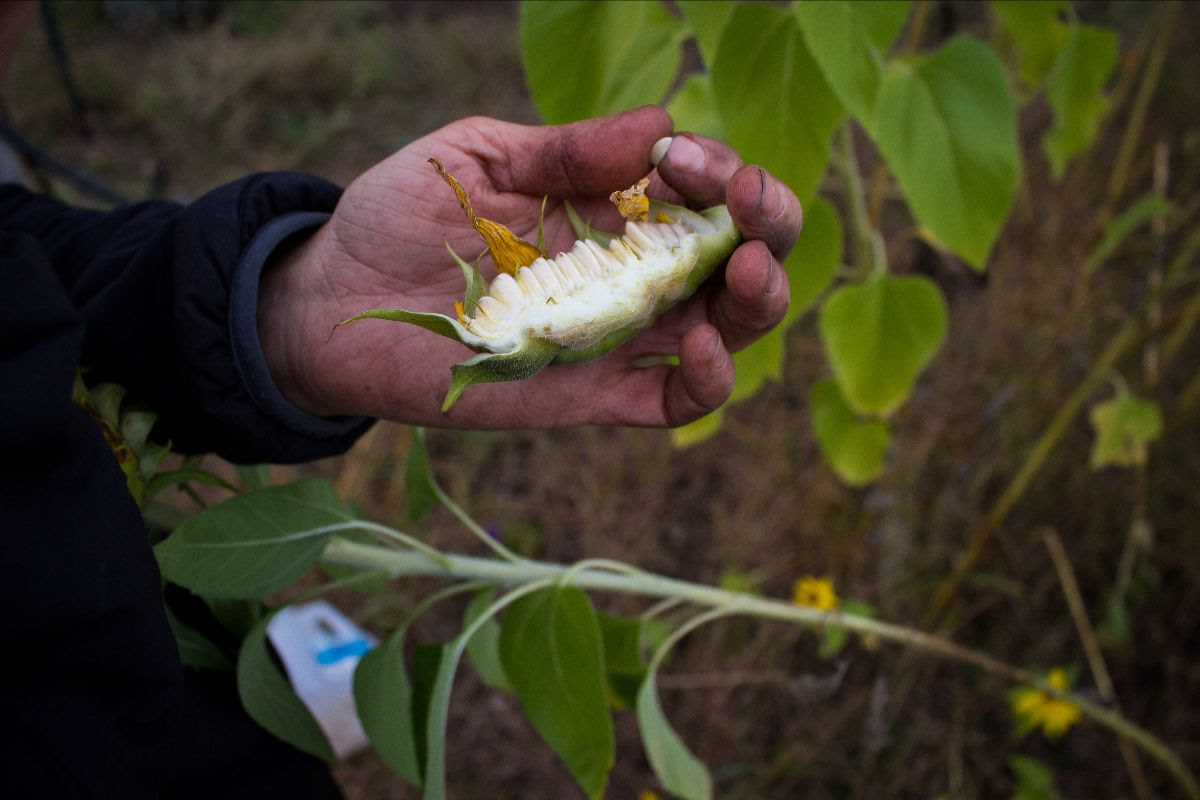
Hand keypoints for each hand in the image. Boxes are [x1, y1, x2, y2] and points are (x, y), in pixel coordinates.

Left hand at [259, 106, 800, 427]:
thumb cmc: (404, 217)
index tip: (680, 158)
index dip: (719, 170)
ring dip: (755, 299)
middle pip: (737, 255)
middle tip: (749, 206)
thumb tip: (663, 124)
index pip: (704, 188)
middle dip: (766, 226)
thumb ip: (568, 151)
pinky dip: (706, 380)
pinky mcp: (593, 395)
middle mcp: (632, 271)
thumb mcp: (480, 158)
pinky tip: (699, 345)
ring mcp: (618, 336)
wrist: (335, 300)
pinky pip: (671, 401)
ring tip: (742, 269)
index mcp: (615, 206)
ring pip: (725, 328)